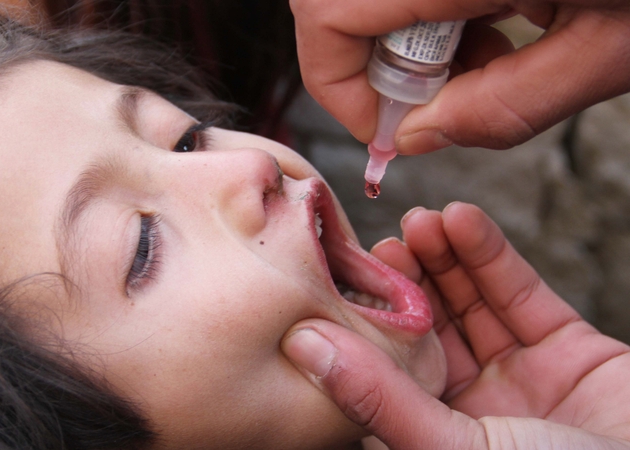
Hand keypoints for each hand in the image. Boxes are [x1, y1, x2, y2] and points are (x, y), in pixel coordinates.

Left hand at [282, 202, 629, 448]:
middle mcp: (470, 408)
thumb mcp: (453, 448)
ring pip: (470, 306)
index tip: (340, 274)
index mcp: (433, 435)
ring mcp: (520, 378)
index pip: (384, 369)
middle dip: (406, 280)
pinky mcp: (568, 351)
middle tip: (384, 238)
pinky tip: (462, 221)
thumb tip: (300, 345)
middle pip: (426, 330)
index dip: (363, 321)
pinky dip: (491, 255)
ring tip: (420, 219)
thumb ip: (377, 396)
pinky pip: (521, 296)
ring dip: (444, 259)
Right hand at [290, 0, 629, 152]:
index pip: (327, 18)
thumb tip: (418, 137)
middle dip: (376, 62)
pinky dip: (437, 9)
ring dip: (411, 36)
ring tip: (491, 52)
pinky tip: (500, 15)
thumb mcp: (616, 48)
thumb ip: (505, 106)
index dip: (337, 86)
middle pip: (337, 0)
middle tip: (449, 91)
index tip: (388, 129)